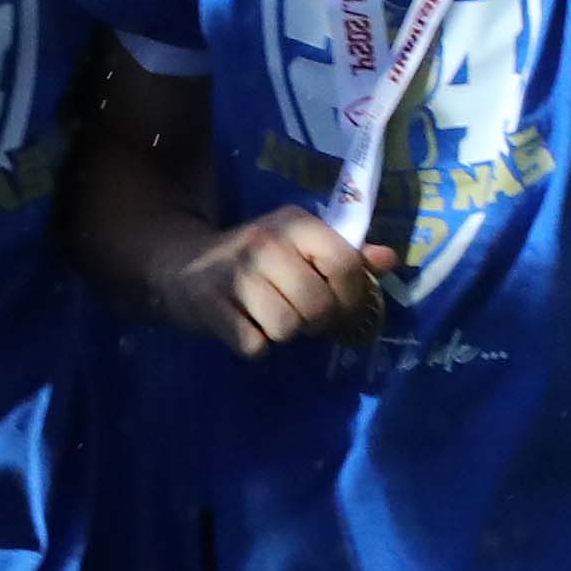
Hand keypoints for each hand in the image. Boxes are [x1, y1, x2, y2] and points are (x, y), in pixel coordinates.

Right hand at [166, 206, 392, 355]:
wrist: (180, 264)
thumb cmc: (256, 260)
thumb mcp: (300, 246)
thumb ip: (346, 254)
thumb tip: (390, 260)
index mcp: (294, 224)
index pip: (343, 263)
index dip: (352, 294)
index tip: (343, 305)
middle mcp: (264, 243)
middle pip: (316, 304)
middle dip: (316, 321)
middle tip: (303, 317)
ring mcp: (232, 274)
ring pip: (285, 328)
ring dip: (283, 334)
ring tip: (272, 320)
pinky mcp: (207, 304)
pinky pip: (252, 345)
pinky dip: (254, 346)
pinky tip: (245, 328)